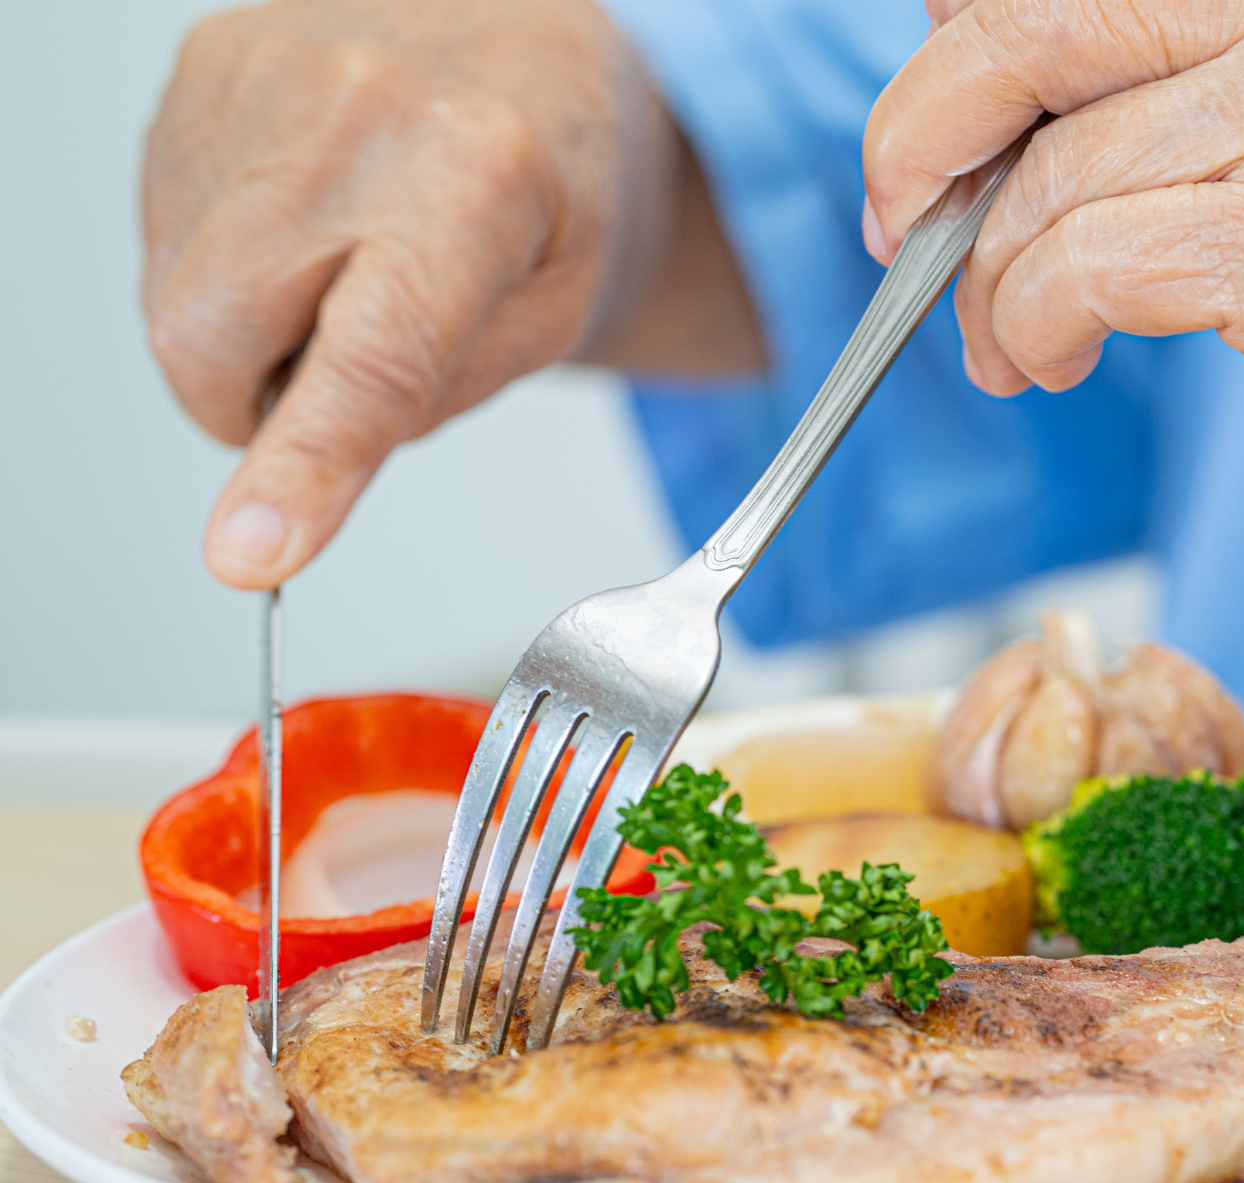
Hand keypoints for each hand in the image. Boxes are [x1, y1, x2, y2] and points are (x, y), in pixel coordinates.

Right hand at [145, 0, 753, 589]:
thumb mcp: (556, 313)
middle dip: (264, 403)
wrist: (535, 39)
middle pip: (217, 337)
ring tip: (351, 264)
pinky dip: (230, 265)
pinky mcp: (202, 66)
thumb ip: (435, 397)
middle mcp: (357, 110)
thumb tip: (300, 487)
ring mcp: (261, 77)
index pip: (372, 355)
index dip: (306, 465)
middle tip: (362, 357)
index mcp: (479, 174)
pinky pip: (164, 233)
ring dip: (248, 332)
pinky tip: (310, 220)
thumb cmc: (563, 175)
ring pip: (175, 300)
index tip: (251, 553)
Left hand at [862, 0, 1243, 614]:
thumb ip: (1173, 73)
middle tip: (903, 230)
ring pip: (1054, 177)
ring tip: (1010, 342)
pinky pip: (1091, 265)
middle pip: (1031, 30)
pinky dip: (1037, 321)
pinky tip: (1053, 358)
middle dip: (925, 141)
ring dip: (993, 281)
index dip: (960, 48)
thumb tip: (962, 55)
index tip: (924, 139)